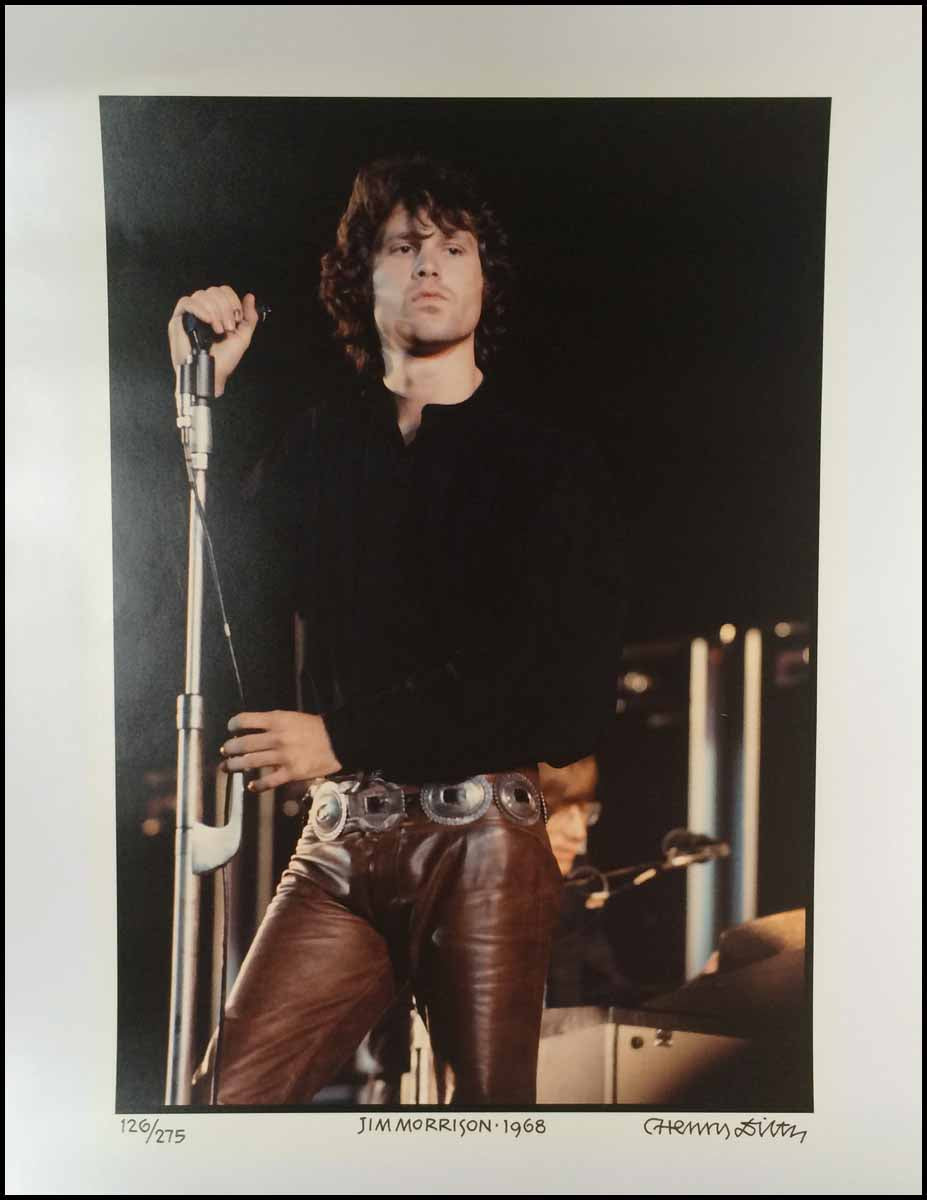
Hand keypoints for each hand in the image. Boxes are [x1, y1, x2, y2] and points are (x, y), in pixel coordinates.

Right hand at [167, 285, 259, 396]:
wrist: (212, 374)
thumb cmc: (224, 360)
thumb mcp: (242, 336)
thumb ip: (249, 317)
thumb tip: (249, 297)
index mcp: (218, 312)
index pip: (223, 291)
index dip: (232, 300)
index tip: (237, 319)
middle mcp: (204, 310)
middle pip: (213, 291)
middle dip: (225, 308)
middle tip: (227, 327)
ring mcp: (191, 314)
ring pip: (201, 295)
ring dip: (214, 311)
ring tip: (218, 329)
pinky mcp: (178, 319)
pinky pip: (186, 302)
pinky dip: (200, 308)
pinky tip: (208, 320)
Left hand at [220, 710, 341, 793]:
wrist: (338, 741)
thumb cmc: (315, 728)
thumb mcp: (292, 717)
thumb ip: (273, 723)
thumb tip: (253, 731)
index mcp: (277, 720)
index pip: (246, 720)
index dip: (234, 724)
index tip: (231, 728)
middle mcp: (276, 738)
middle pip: (244, 743)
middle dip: (230, 748)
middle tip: (225, 751)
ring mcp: (283, 756)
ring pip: (251, 762)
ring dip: (236, 765)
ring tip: (228, 767)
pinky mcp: (291, 772)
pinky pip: (269, 781)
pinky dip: (257, 785)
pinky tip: (251, 786)